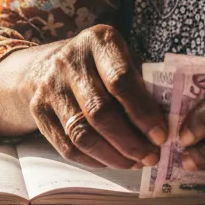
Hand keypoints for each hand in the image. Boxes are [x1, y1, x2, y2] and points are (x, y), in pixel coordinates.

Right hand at [24, 25, 166, 167]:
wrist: (46, 65)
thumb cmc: (99, 65)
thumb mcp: (122, 59)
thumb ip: (142, 85)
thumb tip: (166, 126)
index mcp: (99, 41)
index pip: (121, 80)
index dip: (143, 112)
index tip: (161, 136)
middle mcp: (70, 60)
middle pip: (100, 112)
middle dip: (129, 142)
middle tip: (151, 157)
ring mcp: (50, 86)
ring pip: (82, 134)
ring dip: (113, 156)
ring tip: (135, 163)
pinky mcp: (38, 109)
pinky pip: (66, 146)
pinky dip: (93, 160)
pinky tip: (112, 162)